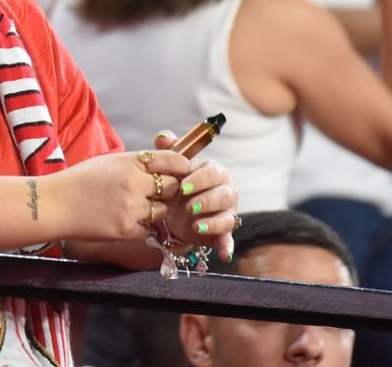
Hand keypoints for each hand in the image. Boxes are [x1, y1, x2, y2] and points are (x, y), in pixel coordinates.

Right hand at [52, 148, 192, 242]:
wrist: (54, 204)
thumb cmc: (80, 180)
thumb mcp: (109, 162)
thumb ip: (137, 164)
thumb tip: (164, 168)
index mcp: (130, 162)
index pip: (172, 161)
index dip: (181, 166)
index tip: (182, 171)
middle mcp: (134, 183)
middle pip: (173, 187)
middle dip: (168, 190)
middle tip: (154, 193)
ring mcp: (132, 208)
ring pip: (162, 211)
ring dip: (153, 210)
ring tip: (129, 206)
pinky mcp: (127, 230)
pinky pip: (147, 229)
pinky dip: (138, 226)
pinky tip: (119, 219)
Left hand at [153, 131, 238, 262]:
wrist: (172, 211)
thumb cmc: (174, 184)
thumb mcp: (169, 167)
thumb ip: (168, 150)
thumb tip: (163, 137)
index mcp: (214, 172)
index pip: (213, 172)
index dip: (199, 179)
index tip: (182, 186)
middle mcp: (225, 192)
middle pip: (225, 194)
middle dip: (207, 199)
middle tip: (189, 205)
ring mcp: (226, 213)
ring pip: (228, 217)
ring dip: (213, 221)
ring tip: (197, 225)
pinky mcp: (223, 233)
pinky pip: (229, 240)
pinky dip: (227, 247)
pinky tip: (223, 253)